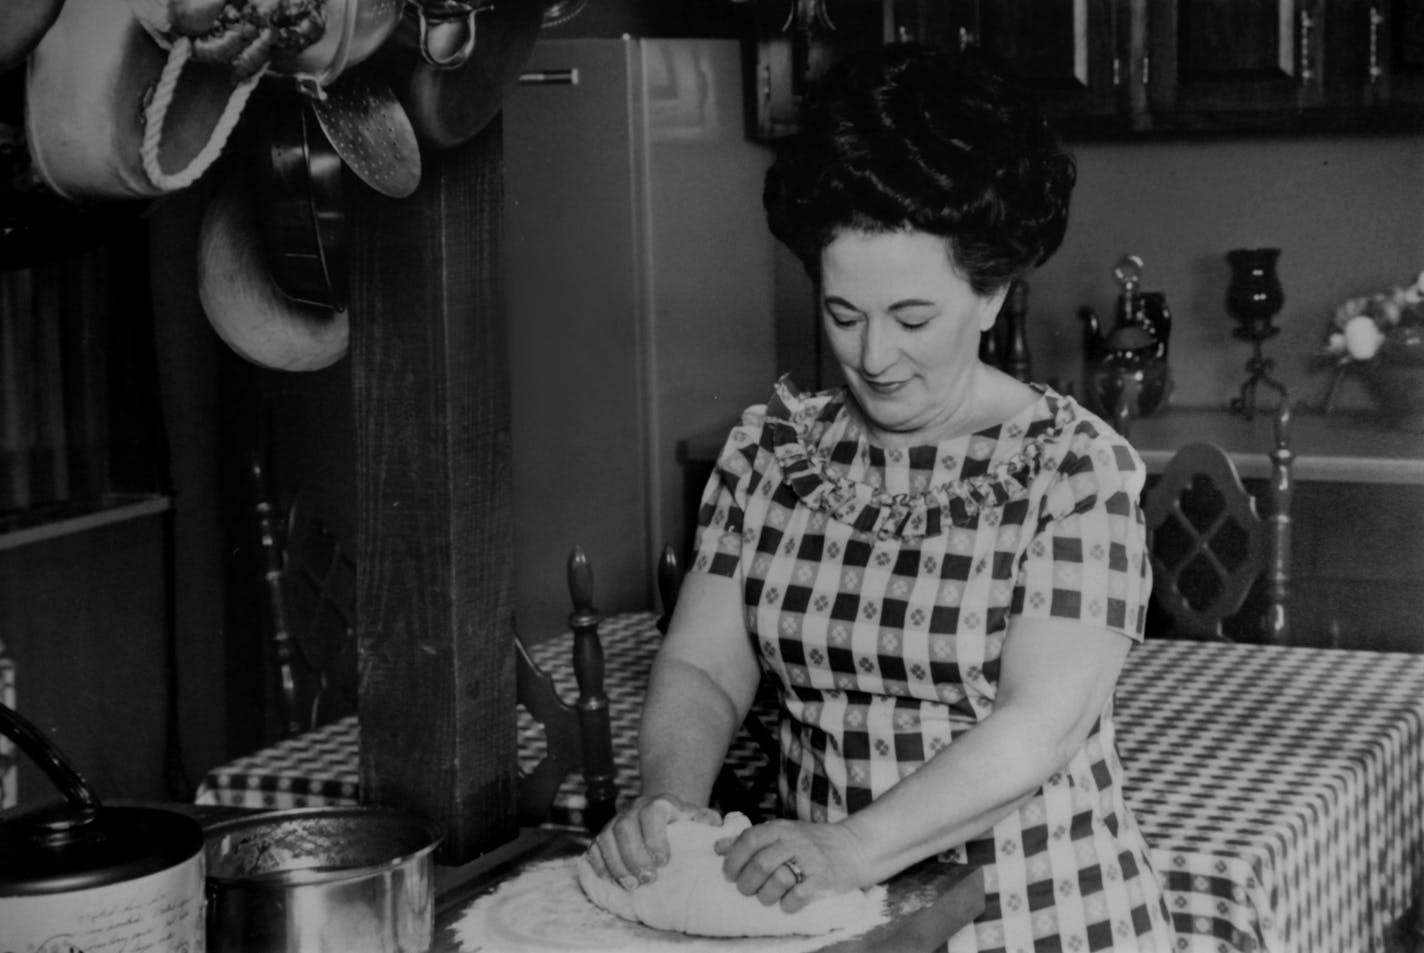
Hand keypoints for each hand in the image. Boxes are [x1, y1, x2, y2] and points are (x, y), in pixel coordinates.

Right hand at [586, 793, 720, 889]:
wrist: (663, 811)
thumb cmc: (685, 823)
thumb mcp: (700, 818)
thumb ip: (708, 823)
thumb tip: (719, 832)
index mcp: (661, 802)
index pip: (652, 813)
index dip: (654, 837)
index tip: (663, 862)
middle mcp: (635, 808)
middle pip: (624, 827)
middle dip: (634, 856)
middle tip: (647, 880)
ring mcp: (616, 820)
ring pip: (606, 838)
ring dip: (617, 864)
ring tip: (631, 886)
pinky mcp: (604, 835)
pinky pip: (594, 847)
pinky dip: (599, 865)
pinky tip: (610, 881)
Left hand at [714, 818, 869, 912]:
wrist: (853, 847)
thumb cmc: (810, 842)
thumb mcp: (781, 833)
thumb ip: (751, 839)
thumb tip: (718, 848)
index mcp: (780, 828)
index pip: (749, 840)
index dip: (734, 860)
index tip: (728, 875)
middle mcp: (794, 841)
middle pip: (760, 863)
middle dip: (747, 882)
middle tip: (746, 890)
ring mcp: (810, 860)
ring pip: (778, 880)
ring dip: (765, 895)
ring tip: (765, 898)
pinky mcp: (824, 879)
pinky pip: (799, 896)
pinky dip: (788, 904)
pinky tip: (787, 904)